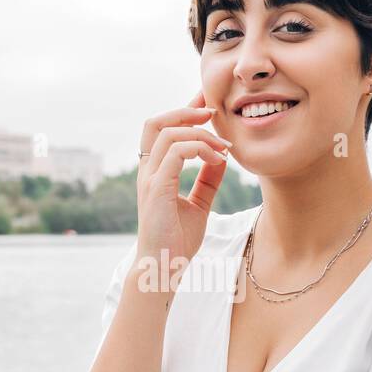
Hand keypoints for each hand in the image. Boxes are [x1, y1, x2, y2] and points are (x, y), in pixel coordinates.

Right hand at [134, 91, 232, 282]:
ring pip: (168, 132)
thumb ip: (208, 179)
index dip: (184, 110)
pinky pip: (176, 152)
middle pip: (156, 122)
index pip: (162, 129)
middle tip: (213, 111)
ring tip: (223, 147)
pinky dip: (199, 149)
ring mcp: (150, 179)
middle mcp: (147, 171)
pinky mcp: (157, 188)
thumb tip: (222, 157)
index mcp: (154, 172)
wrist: (164, 269)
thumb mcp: (199, 203)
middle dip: (186, 109)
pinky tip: (217, 160)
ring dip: (200, 133)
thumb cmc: (177, 241)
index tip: (207, 102)